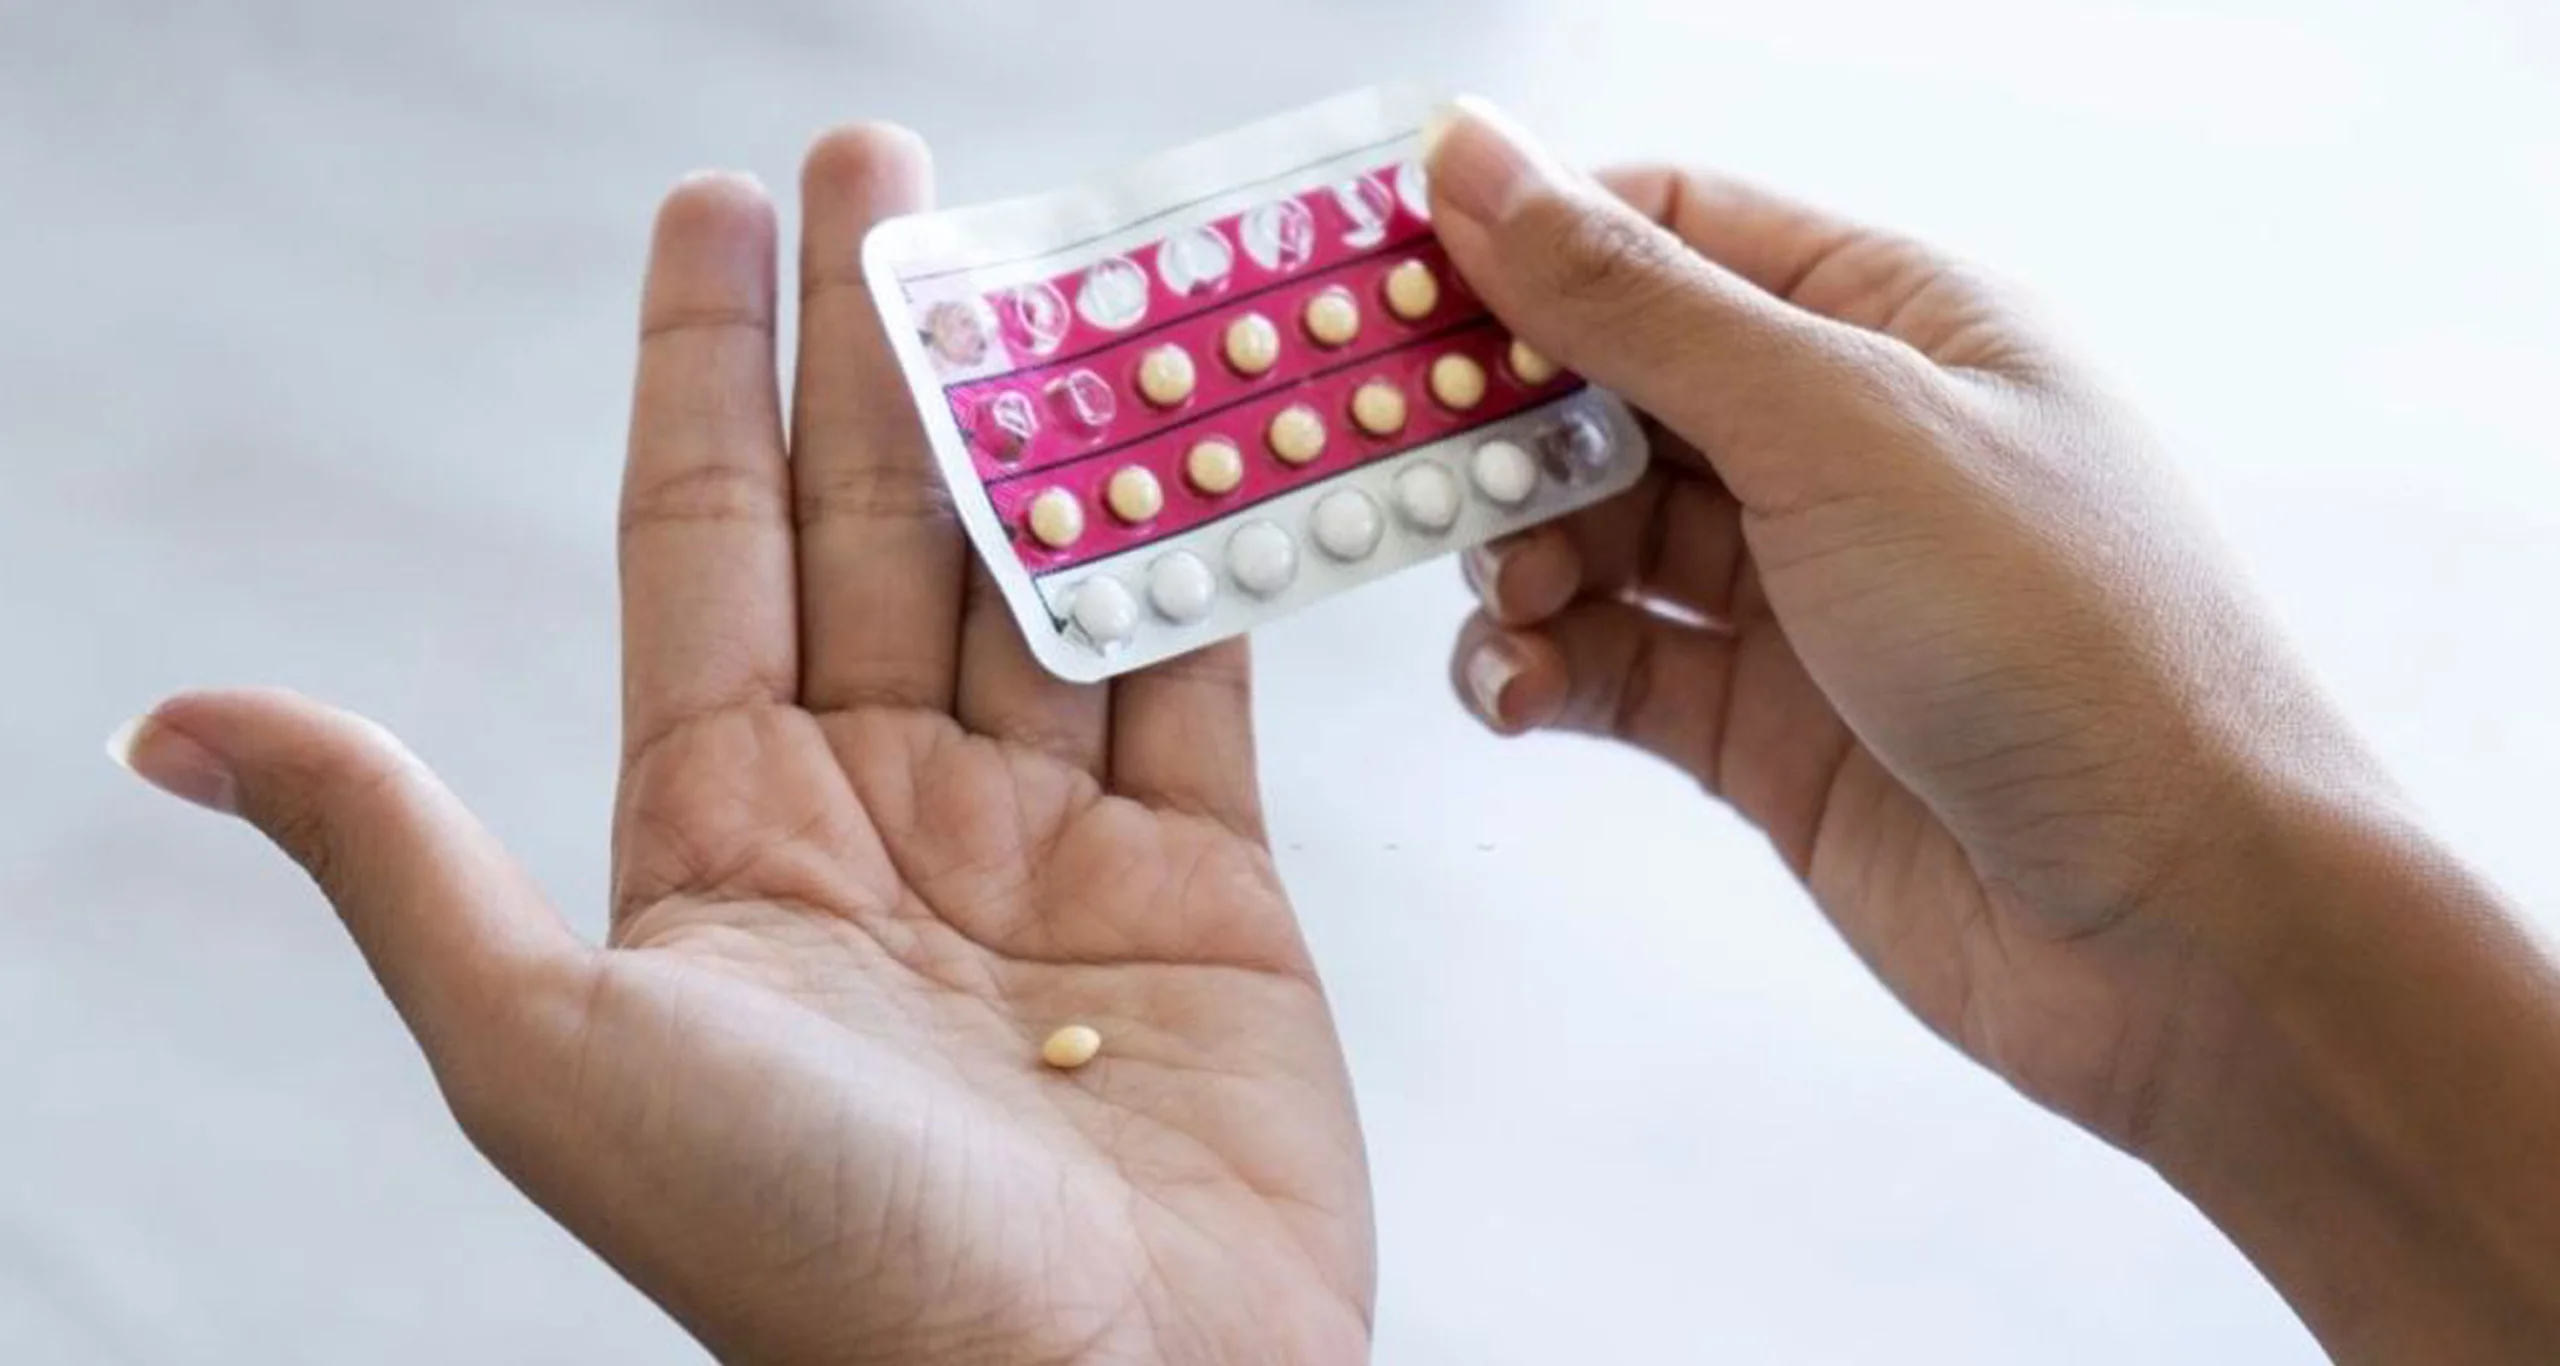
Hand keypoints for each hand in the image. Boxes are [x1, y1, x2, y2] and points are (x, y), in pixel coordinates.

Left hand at [109, 129, 1370, 1365]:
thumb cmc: (813, 1264)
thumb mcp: (555, 1054)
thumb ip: (403, 858)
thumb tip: (180, 720)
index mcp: (725, 836)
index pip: (708, 545)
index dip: (706, 370)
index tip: (721, 203)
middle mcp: (884, 816)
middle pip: (880, 522)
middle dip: (881, 339)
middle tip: (887, 160)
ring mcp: (1050, 842)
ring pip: (1045, 570)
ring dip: (1051, 409)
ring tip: (1056, 249)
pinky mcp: (1209, 879)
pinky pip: (1199, 668)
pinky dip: (1205, 544)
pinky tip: (1201, 425)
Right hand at [1424, 100, 2388, 1149]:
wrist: (2180, 928)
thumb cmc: (2071, 643)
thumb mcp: (1839, 425)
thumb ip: (1638, 302)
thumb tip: (1480, 164)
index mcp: (1892, 321)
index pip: (1665, 229)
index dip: (1520, 242)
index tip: (1386, 284)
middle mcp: (1839, 444)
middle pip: (1605, 383)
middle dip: (1498, 422)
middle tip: (1399, 462)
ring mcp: (1796, 589)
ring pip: (1587, 532)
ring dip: (1514, 559)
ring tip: (1515, 601)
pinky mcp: (1757, 724)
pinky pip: (1603, 662)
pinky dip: (1537, 668)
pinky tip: (1521, 689)